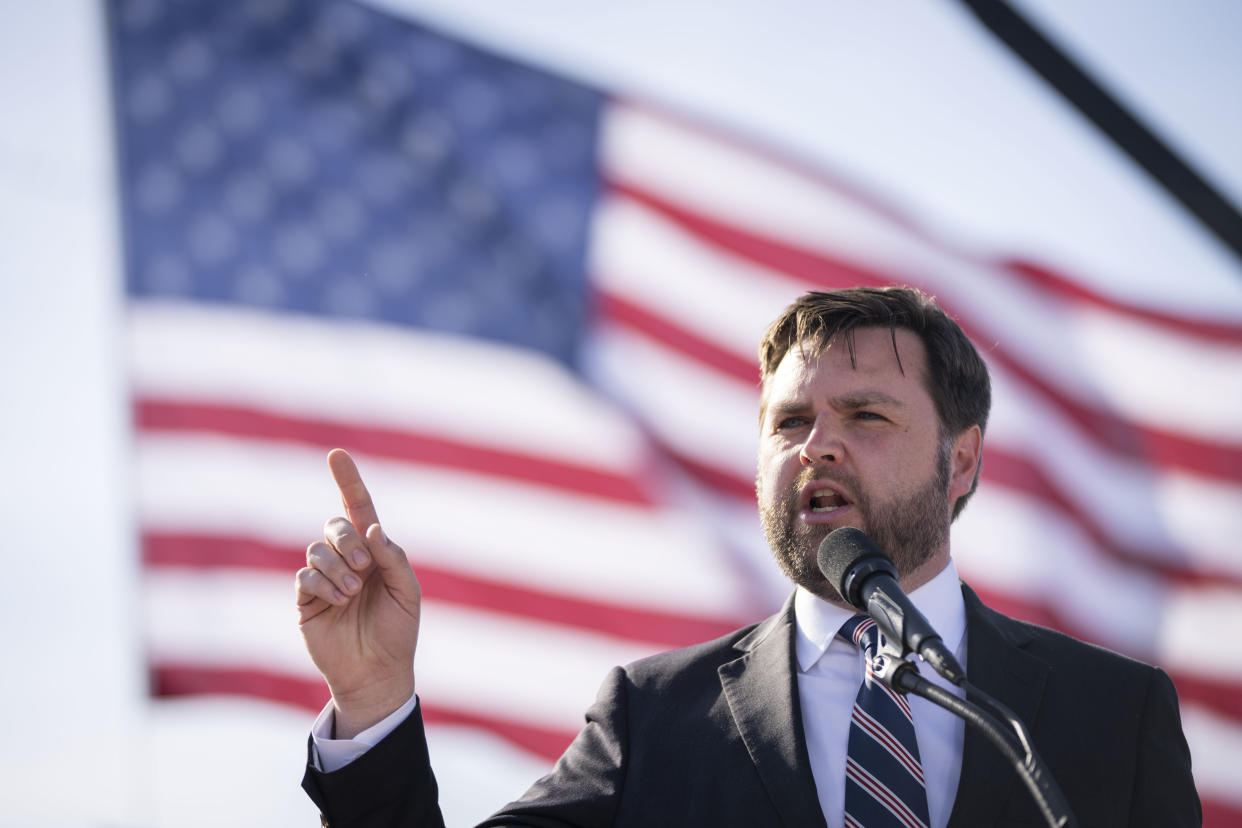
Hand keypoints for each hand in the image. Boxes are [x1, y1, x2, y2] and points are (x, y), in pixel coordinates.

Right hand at [296, 449, 420, 737]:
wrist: (378, 673)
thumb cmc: (398, 632)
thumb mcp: (408, 592)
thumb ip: (393, 558)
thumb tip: (371, 528)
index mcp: (373, 552)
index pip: (356, 508)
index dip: (347, 480)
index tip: (336, 454)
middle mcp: (346, 559)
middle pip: (333, 525)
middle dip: (347, 540)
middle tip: (365, 567)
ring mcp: (324, 579)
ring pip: (316, 550)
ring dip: (337, 567)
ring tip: (353, 593)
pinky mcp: (306, 600)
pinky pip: (305, 576)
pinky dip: (322, 584)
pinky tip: (337, 601)